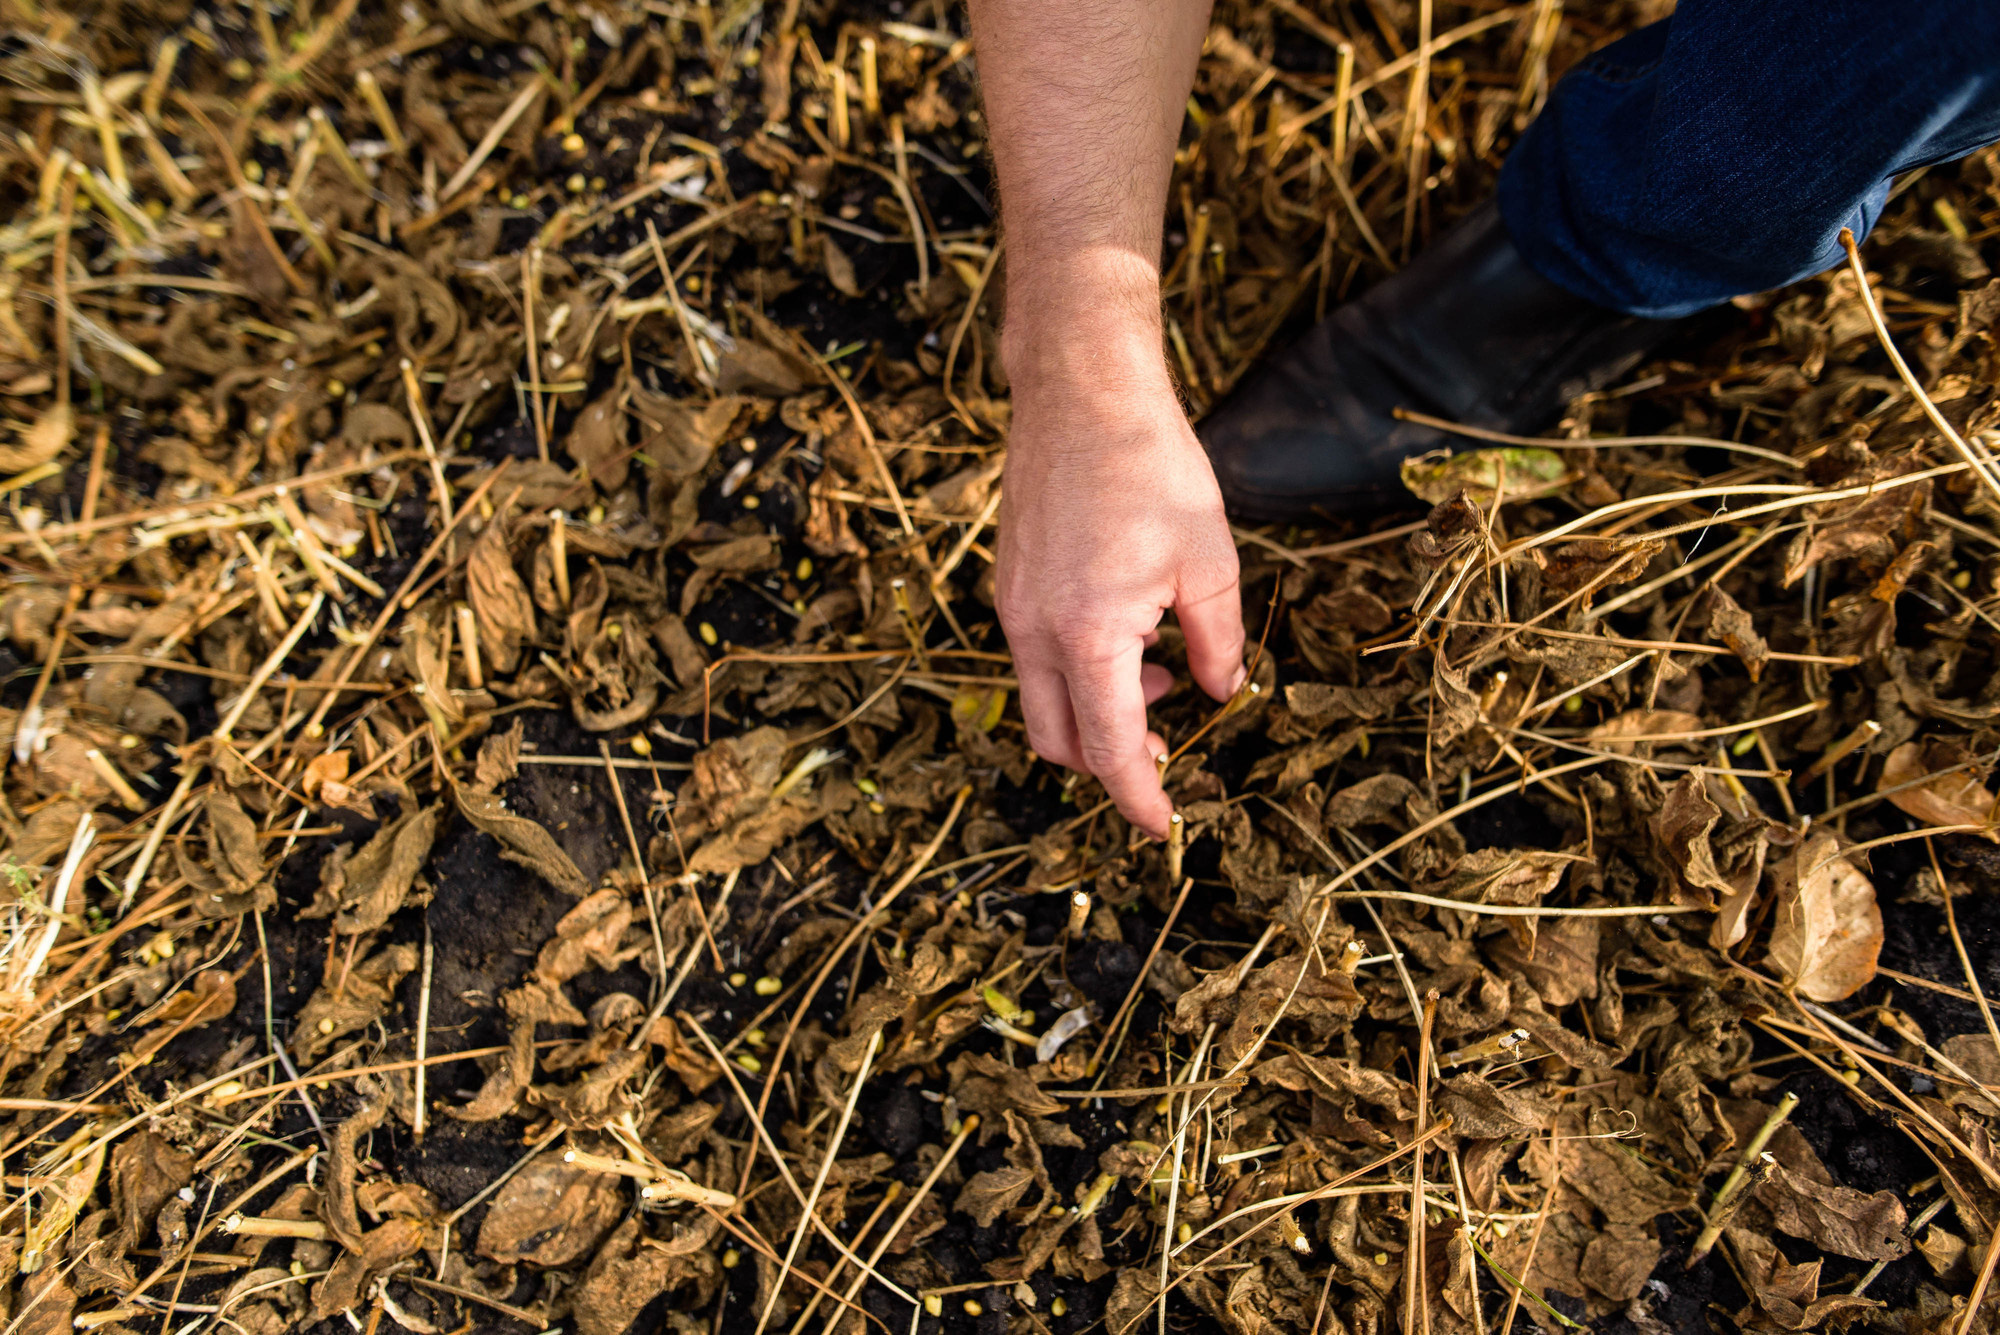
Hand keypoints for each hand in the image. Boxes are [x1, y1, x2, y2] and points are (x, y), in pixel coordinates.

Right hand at [995, 353, 1245, 837]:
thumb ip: (1219, 642)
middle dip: (1108, 764)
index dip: (1138, 797)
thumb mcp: (1210, 561)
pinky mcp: (1010, 584)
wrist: (1081, 392)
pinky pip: (1035, 657)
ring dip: (1095, 714)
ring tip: (1158, 677)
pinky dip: (1077, 672)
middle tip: (1164, 756)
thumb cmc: (1151, 467)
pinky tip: (1127, 631)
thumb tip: (1222, 693)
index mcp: (1088, 635)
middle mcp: (1035, 631)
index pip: (1109, 749)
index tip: (1163, 825)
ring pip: (1042, 701)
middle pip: (1059, 741)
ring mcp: (1013, 607)